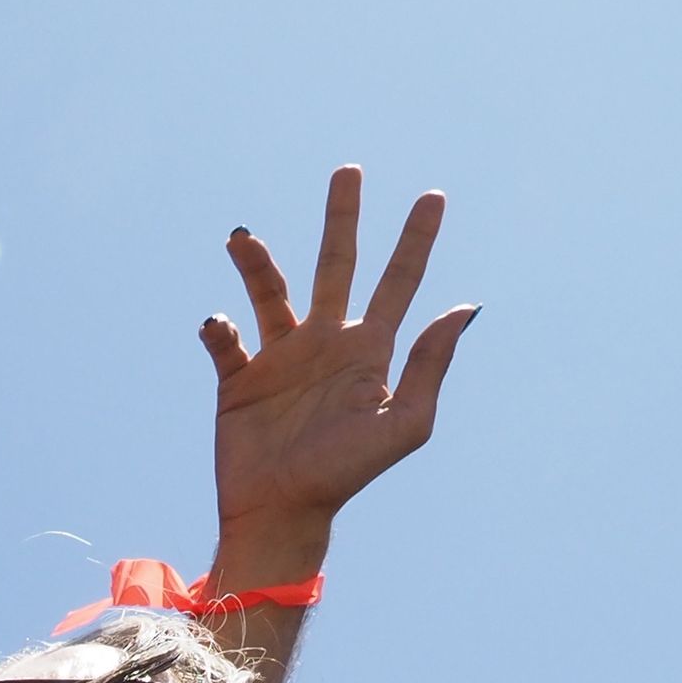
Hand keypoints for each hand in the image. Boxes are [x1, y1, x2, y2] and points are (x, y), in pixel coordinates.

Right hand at [202, 169, 475, 559]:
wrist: (282, 512)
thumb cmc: (346, 475)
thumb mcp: (403, 424)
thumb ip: (430, 366)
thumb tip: (463, 307)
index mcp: (369, 350)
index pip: (400, 282)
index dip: (417, 240)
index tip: (433, 197)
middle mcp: (326, 343)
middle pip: (337, 265)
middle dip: (343, 218)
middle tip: (348, 170)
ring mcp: (281, 358)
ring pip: (271, 292)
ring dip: (256, 263)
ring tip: (241, 238)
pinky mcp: (239, 380)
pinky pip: (225, 342)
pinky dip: (219, 328)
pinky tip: (218, 325)